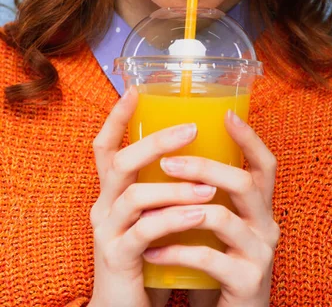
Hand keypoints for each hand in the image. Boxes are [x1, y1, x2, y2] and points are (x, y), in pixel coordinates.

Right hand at [89, 87, 216, 306]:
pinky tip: (199, 218)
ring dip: (176, 188)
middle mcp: (103, 207)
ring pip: (136, 196)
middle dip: (156, 142)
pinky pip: (145, 233)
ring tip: (210, 187)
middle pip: (120, 162)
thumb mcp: (153, 217)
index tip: (135, 91)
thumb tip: (201, 156)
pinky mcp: (117, 259)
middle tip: (192, 129)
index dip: (116, 118)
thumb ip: (164, 190)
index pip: (105, 148)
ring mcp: (107, 232)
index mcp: (111, 193)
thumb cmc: (147, 257)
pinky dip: (174, 221)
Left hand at [142, 109, 278, 306]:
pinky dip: (174, 251)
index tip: (226, 113)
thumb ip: (209, 197)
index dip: (250, 138)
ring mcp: (260, 253)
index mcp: (261, 208)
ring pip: (223, 217)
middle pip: (245, 182)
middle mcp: (268, 225)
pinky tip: (151, 252)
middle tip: (167, 160)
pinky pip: (206, 258)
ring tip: (147, 206)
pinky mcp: (247, 281)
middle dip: (204, 167)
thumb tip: (172, 155)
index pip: (266, 165)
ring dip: (181, 208)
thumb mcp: (219, 227)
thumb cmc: (219, 264)